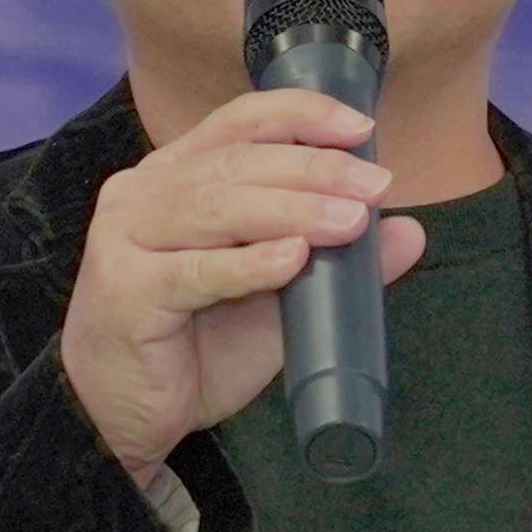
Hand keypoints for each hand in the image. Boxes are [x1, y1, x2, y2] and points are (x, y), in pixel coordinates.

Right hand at [59, 89, 424, 475]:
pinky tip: (292, 258)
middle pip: (237, 162)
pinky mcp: (125, 289)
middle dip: (314, 170)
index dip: (301, 115)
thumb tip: (409, 232)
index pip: (239, 122)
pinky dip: (248, 262)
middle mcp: (144, 192)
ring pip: (219, 208)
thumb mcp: (279, 300)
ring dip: (292, 210)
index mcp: (176, 175)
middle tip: (374, 188)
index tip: (362, 129)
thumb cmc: (195, 349)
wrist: (122, 416)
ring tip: (349, 221)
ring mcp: (126, 237)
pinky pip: (196, 270)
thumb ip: (334, 263)